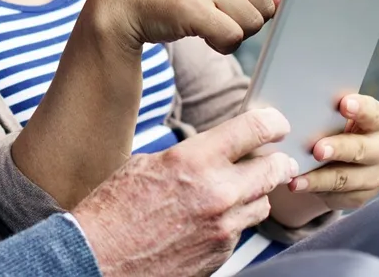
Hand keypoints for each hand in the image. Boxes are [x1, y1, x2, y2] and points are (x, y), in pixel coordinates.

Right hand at [73, 108, 299, 276]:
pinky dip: (234, 220)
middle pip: (274, 169)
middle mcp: (217, 193)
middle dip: (277, 160)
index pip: (254, 130)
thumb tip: (213, 151)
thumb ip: (189, 156)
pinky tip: (208, 217)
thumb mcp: (148, 163)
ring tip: (234, 188)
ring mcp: (223, 228)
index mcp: (195, 160)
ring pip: (263, 202)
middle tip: (274, 156)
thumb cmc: (116, 207)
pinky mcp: (222, 254)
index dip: (272, 122)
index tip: (275, 123)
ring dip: (255, 192)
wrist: (102, 257)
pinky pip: (242, 230)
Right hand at [86, 0, 293, 54]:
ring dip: (231, 32)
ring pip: (251, 23)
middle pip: (266, 4)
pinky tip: (197, 31)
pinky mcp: (192, 4)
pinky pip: (231, 36)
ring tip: (201, 19)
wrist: (119, 1)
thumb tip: (281, 3)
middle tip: (210, 10)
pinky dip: (218, 42)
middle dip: (244, 17)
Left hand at [290, 94, 378, 208]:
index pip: (373, 112)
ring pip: (346, 178)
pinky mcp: (362, 195)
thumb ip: (321, 104)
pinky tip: (298, 185)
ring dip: (319, 179)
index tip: (344, 104)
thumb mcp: (331, 110)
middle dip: (338, 149)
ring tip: (295, 178)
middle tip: (317, 150)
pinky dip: (316, 191)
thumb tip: (286, 97)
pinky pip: (338, 196)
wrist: (338, 151)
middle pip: (362, 149)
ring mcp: (377, 175)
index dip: (360, 108)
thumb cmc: (330, 120)